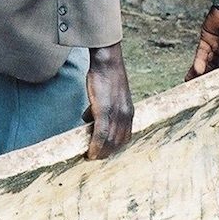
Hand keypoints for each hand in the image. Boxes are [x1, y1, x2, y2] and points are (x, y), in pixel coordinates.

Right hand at [83, 42, 134, 159]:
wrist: (107, 62)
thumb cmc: (106, 76)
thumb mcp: (109, 96)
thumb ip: (103, 109)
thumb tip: (89, 119)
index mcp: (129, 112)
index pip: (125, 137)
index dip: (115, 147)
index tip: (105, 152)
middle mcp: (125, 115)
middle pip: (118, 143)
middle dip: (107, 153)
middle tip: (94, 157)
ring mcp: (115, 114)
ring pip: (110, 142)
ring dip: (100, 153)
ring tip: (90, 157)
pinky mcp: (104, 111)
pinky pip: (101, 135)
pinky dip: (95, 146)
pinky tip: (90, 152)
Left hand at [185, 4, 218, 84]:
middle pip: (218, 69)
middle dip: (213, 80)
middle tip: (206, 94)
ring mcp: (216, 47)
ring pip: (208, 65)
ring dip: (202, 76)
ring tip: (195, 88)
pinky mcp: (205, 41)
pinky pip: (201, 56)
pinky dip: (198, 65)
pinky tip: (195, 74)